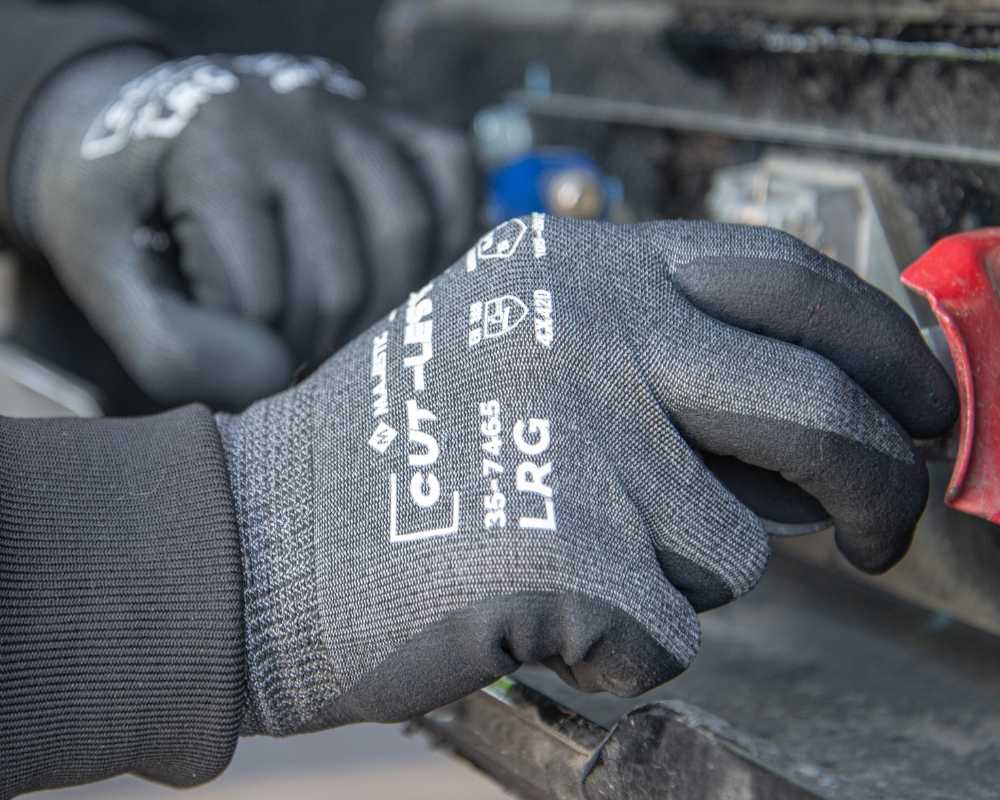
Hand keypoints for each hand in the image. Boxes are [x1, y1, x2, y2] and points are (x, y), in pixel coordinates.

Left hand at [12, 50, 475, 408]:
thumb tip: (276, 378)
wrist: (153, 133)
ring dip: (383, 311)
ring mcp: (355, 115)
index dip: (249, 353)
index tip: (232, 352)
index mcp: (212, 149)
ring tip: (345, 330)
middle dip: (316, 345)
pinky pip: (454, 183)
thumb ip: (169, 346)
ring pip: (407, 234)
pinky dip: (446, 242)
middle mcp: (293, 117)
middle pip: (341, 277)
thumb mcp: (110, 281)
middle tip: (293, 357)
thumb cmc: (135, 218)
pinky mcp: (397, 123)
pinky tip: (404, 278)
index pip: (261, 298)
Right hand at [217, 215, 955, 734]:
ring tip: (555, 551)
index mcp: (581, 267)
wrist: (251, 540)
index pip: (784, 276)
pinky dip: (621, 643)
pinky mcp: (570, 557)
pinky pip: (671, 632)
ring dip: (674, 570)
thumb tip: (815, 413)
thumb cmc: (391, 451)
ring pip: (735, 550)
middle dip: (874, 484)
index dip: (880, 342)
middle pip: (816, 411)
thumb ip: (651, 347)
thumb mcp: (517, 339)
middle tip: (876, 532)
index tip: (920, 403)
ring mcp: (583, 442)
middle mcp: (589, 333)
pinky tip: (528, 609)